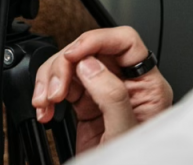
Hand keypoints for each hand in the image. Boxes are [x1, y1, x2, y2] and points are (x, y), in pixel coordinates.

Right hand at [32, 27, 172, 152]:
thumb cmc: (132, 163)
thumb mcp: (124, 131)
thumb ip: (112, 96)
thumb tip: (90, 65)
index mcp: (147, 85)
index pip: (125, 42)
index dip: (96, 40)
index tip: (73, 54)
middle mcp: (125, 83)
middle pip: (91, 50)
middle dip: (65, 65)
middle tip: (55, 88)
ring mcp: (103, 92)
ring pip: (72, 65)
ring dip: (51, 79)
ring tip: (45, 101)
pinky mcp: (85, 104)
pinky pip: (62, 85)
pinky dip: (47, 93)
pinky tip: (45, 108)